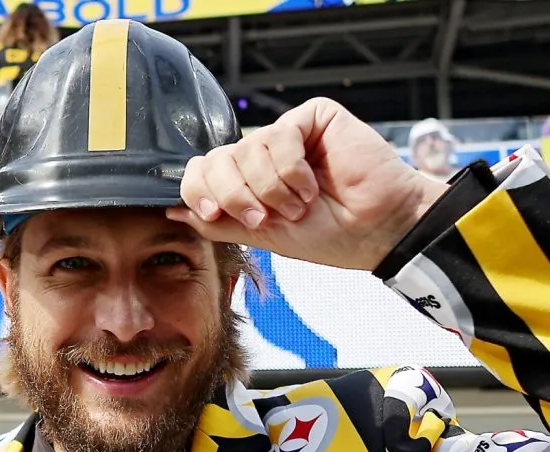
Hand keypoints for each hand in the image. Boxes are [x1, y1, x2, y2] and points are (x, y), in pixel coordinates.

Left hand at [166, 97, 447, 270]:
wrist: (375, 231)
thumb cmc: (330, 235)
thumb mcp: (265, 236)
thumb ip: (219, 223)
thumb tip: (174, 211)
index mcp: (247, 182)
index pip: (201, 172)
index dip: (200, 191)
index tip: (214, 213)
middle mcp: (262, 155)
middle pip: (216, 158)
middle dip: (234, 194)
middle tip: (263, 217)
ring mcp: (286, 135)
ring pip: (246, 149)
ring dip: (272, 188)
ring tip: (302, 204)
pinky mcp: (311, 118)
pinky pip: (279, 136)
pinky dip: (291, 169)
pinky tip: (312, 184)